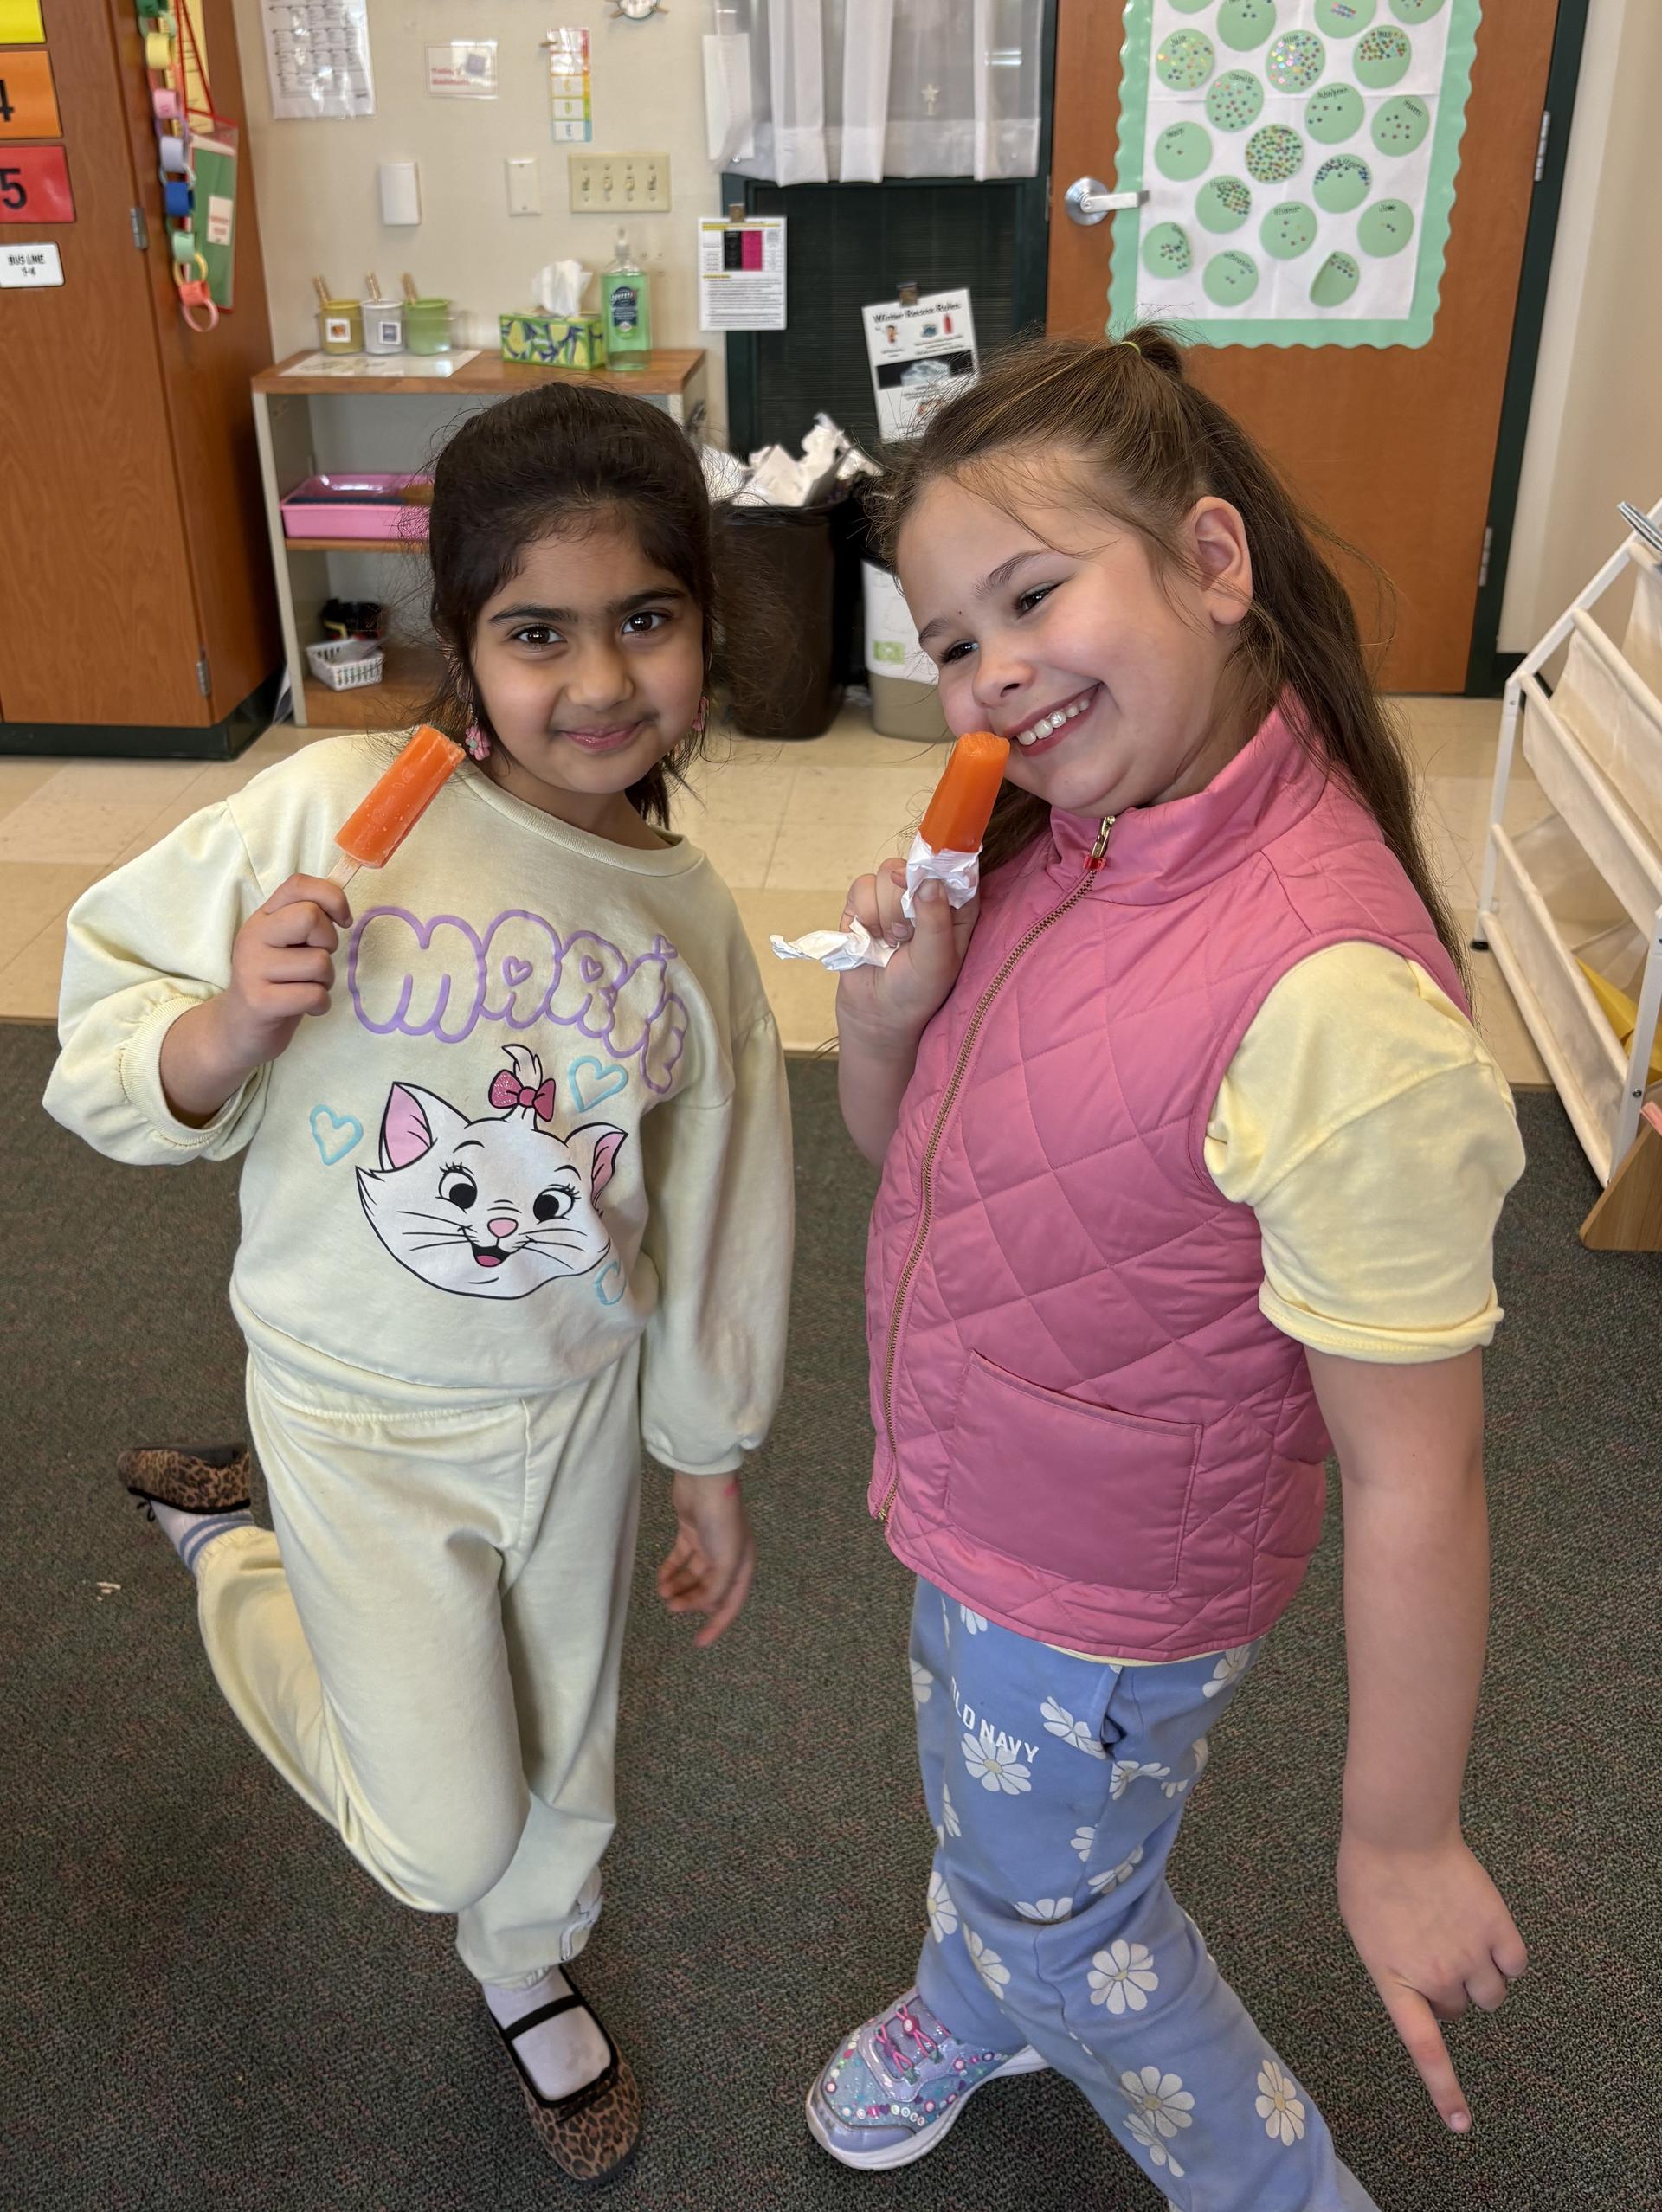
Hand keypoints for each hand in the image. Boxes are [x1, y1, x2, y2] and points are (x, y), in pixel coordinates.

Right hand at [160, 874, 352, 1124]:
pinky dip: (320, 1005)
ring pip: (320, 962)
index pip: (298, 885)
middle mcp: (254, 937)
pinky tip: (305, 1007)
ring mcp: (254, 968)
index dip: (332, 897)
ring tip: (306, 988)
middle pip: (311, 917)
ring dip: (325, 981)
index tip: (342, 921)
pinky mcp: (261, 1001)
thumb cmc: (275, 983)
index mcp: (263, 917)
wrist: (237, 1028)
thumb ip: (307, 921)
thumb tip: (341, 904)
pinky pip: (314, 995)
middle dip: (328, 941)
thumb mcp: (286, 944)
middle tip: (316, 961)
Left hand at [656, 1473, 755, 1647]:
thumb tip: (705, 1607)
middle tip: (672, 1608)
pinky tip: (660, 1580)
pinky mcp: (690, 1533)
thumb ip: (717, 1588)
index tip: (699, 1643)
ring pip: (692, 1576)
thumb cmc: (721, 1521)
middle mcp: (727, 1557)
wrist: (705, 1482)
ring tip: (663, 1594)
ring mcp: (708, 1545)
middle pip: (709, 1591)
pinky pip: (680, 1559)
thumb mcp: (726, 1560)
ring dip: (678, 1587)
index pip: (730, 1603)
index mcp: (742, 1565)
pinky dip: (671, 1570)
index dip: (717, 1625)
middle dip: (691, 1602)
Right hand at [835, 860, 978, 1051]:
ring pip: (885, 873)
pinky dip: (863, 914)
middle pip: (914, 866)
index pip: (956, 869)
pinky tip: (870, 938)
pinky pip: (860, 886)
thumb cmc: (918, 990)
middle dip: (903, 902)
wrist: (877, 1012)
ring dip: (883, 912)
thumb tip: (928, 881)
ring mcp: (894, 897)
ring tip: (889, 942)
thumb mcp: (937, 960)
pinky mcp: (865, 903)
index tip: (925, 883)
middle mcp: (927, 896)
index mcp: (957, 907)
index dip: (940, 867)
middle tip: (904, 936)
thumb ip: (935, 919)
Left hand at [1338, 1827, 1527, 2132]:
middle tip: (1430, 1944)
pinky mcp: (1497, 1931)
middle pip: (1458, 2008)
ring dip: (1480, 1973)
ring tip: (1457, 1931)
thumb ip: (1396, 1970)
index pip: (1424, 2049)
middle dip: (1448, 1987)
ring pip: (1491, 1993)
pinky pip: (1515, 1964)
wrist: (1398, 1832)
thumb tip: (1424, 1989)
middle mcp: (1436, 1978)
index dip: (1444, 2090)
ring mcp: (1469, 1956)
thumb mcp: (1367, 1931)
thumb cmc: (1370, 1874)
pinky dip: (1505, 1952)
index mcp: (1396, 1981)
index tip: (1460, 2124)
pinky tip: (1484, 1925)